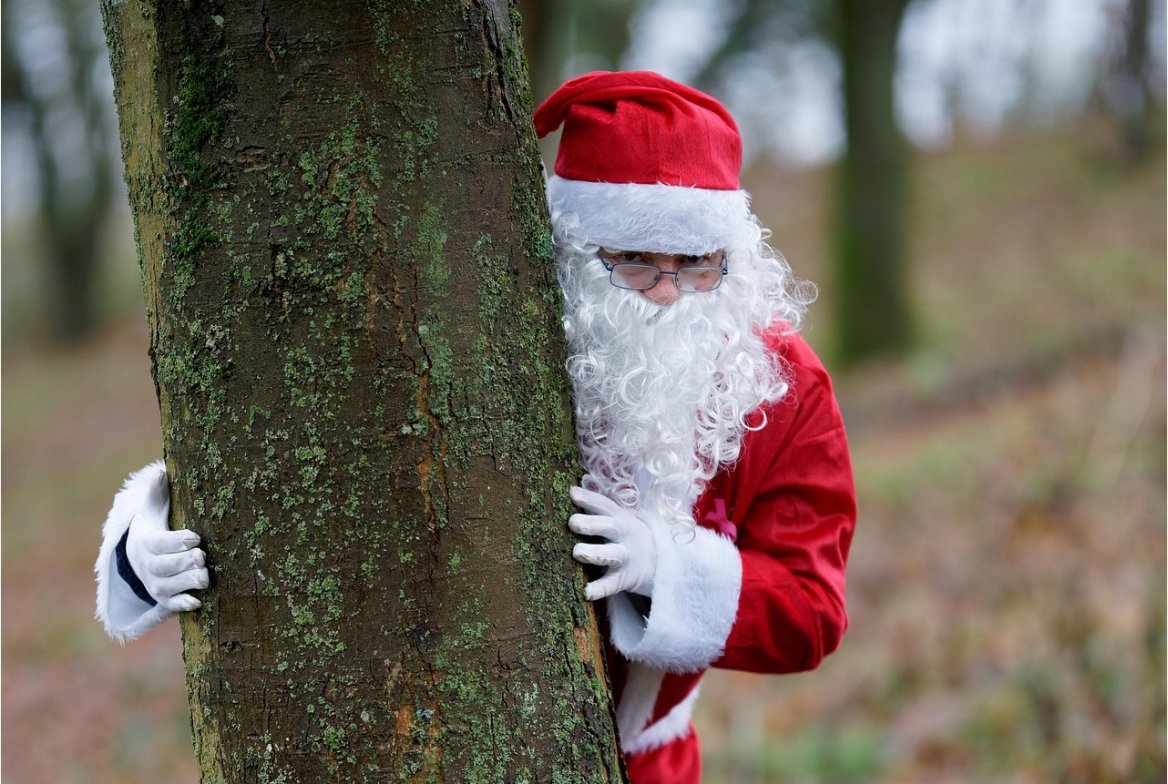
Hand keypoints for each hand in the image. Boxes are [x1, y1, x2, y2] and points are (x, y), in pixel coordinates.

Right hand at [125, 466, 207, 611]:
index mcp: (146, 543)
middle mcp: (149, 567)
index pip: (159, 544)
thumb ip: (156, 492)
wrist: (139, 558)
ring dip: (186, 583)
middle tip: (202, 556)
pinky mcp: (164, 599)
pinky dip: (182, 605)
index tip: (195, 537)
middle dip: (183, 562)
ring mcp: (156, 585)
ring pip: (168, 588)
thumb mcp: (151, 509)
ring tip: (205, 577)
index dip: (176, 542)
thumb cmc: (154, 527)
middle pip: (164, 567)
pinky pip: (171, 606)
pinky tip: (197, 602)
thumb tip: (160, 471)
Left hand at [568, 486, 656, 600]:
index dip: (589, 498)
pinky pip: (610, 585)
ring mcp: (625, 557)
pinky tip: (586, 592)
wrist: (663, 562)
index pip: (604, 505)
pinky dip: (599, 589)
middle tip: (572, 523)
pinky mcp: (624, 579)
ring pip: (608, 555)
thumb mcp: (621, 519)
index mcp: (620, 517)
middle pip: (607, 527)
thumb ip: (599, 509)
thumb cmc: (629, 536)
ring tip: (577, 552)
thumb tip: (571, 490)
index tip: (572, 493)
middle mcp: (623, 535)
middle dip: (590, 524)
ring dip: (593, 553)